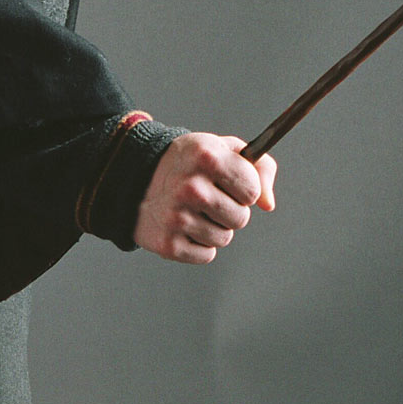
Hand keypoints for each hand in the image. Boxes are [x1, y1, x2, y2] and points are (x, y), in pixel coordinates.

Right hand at [133, 132, 276, 264]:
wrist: (134, 180)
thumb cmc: (188, 164)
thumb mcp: (223, 149)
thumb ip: (259, 168)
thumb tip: (268, 204)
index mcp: (207, 157)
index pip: (252, 190)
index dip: (244, 187)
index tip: (229, 182)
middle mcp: (191, 187)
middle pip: (241, 218)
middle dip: (231, 210)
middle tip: (209, 198)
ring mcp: (177, 217)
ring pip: (224, 238)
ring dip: (214, 227)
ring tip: (193, 211)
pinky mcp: (168, 244)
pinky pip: (206, 254)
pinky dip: (198, 244)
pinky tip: (183, 226)